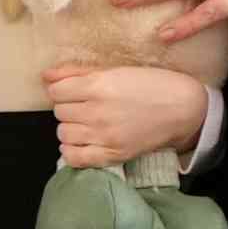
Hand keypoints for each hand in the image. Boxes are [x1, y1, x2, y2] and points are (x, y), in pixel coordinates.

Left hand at [44, 64, 211, 168]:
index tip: (74, 91)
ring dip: (71, 127)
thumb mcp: (116, 70)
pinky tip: (84, 142)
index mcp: (99, 86)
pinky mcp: (112, 155)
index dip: (62, 90)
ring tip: (87, 122)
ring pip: (63, 134)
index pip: (55, 91)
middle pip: (59, 112)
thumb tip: (45, 76)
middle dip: (69, 107)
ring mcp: (104, 136)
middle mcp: (98, 112)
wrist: (182, 109)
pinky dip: (72, 151)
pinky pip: (73, 158)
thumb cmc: (151, 84)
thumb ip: (77, 72)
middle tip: (87, 105)